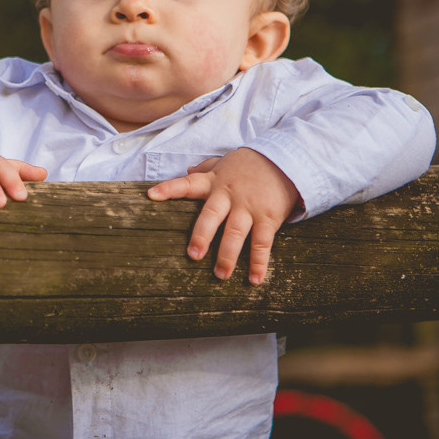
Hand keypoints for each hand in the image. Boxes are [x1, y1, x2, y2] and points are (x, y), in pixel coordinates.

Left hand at [146, 148, 299, 284]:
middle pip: (212, 215)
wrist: (286, 160)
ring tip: (220, 275)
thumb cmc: (250, 164)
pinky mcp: (268, 217)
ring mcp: (249, 207)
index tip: (151, 195)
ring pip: (235, 232)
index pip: (187, 184)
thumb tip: (186, 170)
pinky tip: (254, 279)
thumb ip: (206, 169)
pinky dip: (258, 262)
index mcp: (214, 183)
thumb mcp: (225, 163)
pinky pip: (262, 242)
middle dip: (202, 235)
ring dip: (228, 255)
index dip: (169, 189)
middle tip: (193, 255)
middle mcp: (229, 195)